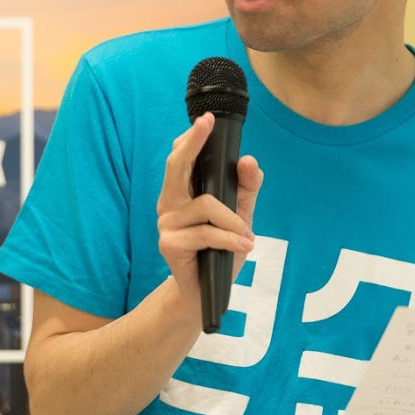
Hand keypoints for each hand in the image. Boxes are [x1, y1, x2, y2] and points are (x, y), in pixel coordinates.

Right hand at [155, 112, 262, 309]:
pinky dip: (230, 239)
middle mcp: (169, 203)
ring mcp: (166, 223)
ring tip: (246, 237)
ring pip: (206, 205)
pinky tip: (243, 247)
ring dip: (233, 221)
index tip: (206, 120)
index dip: (191, 138)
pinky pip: (206, 232)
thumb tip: (248, 160)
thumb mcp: (240, 217)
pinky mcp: (169, 244)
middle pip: (176, 165)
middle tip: (206, 124)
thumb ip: (246, 188)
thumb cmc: (220, 252)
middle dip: (192, 143)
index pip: (180, 157)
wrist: (207, 294)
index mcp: (181, 192)